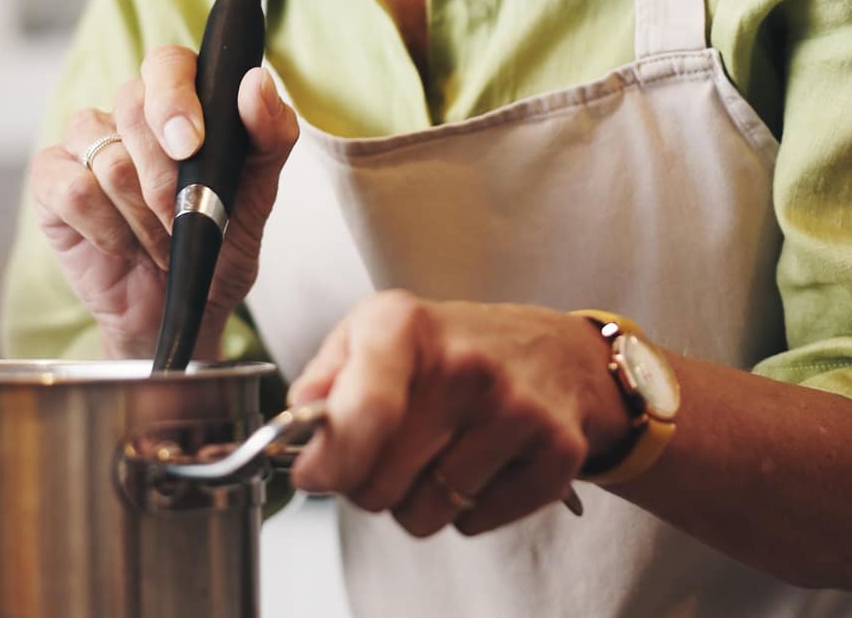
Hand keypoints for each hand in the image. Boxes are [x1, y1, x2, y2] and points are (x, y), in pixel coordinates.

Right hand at [29, 45, 298, 359]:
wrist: (182, 308)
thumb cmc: (219, 243)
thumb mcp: (261, 192)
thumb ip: (271, 133)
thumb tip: (255, 81)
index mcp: (180, 100)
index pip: (167, 63)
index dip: (174, 98)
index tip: (191, 145)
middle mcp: (127, 112)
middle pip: (132, 106)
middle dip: (167, 178)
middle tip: (185, 218)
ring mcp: (84, 144)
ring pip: (108, 157)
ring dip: (144, 216)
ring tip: (161, 242)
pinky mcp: (51, 181)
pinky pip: (74, 189)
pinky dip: (107, 228)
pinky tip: (122, 245)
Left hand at [286, 293, 631, 536]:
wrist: (552, 351)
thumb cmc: (449, 346)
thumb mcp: (373, 333)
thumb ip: (322, 379)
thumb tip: (295, 429)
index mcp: (405, 325)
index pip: (364, 414)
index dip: (330, 462)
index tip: (316, 473)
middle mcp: (465, 363)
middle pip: (380, 483)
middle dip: (369, 484)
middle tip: (390, 453)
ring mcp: (517, 408)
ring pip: (424, 514)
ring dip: (419, 500)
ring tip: (440, 453)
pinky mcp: (557, 452)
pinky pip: (473, 526)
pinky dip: (467, 511)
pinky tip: (481, 464)